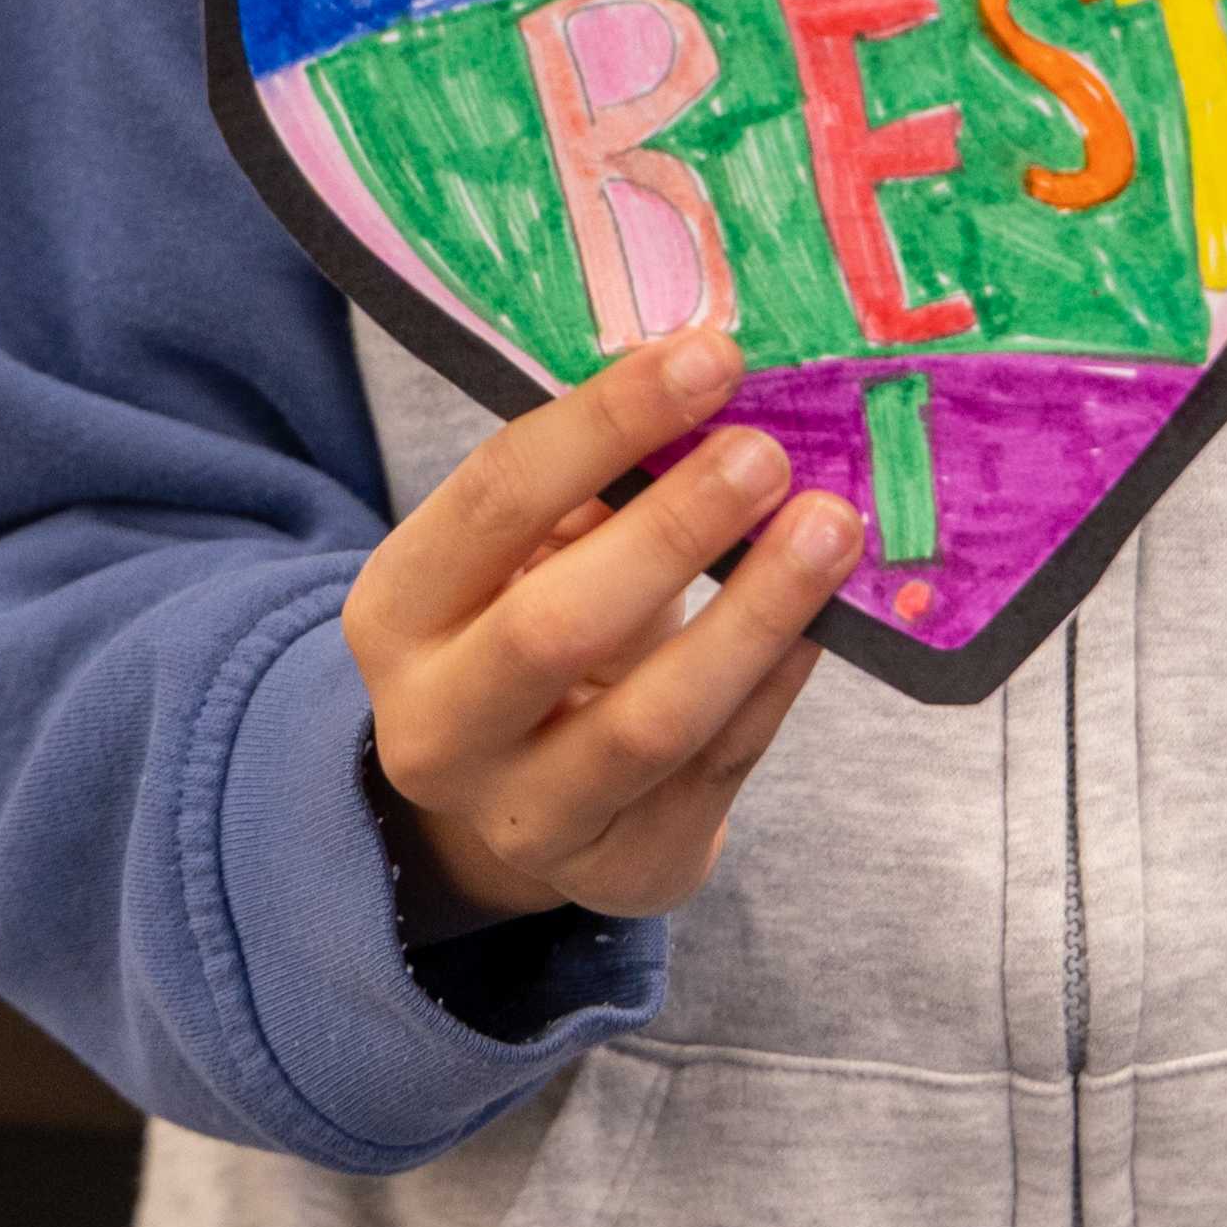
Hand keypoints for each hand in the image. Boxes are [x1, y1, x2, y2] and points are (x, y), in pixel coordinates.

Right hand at [344, 329, 858, 926]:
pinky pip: (717, 767)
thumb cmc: (538, 616)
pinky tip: (827, 614)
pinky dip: (777, 681)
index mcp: (396, 614)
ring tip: (831, 526)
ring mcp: (528, 818)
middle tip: (767, 452)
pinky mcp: (625, 869)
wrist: (518, 793)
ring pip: (650, 721)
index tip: (709, 357)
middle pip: (554, 628)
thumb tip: (719, 381)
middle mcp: (437, 729)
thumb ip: (597, 479)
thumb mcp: (529, 550)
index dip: (607, 421)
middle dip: (673, 530)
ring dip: (754, 614)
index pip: (495, 499)